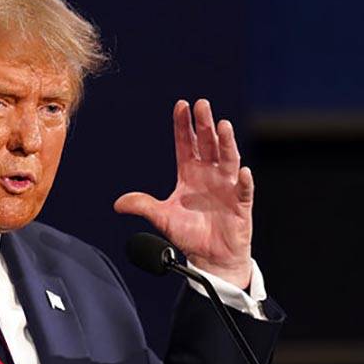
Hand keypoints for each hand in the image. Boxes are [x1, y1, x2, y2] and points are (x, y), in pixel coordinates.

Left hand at [114, 99, 253, 287]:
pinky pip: (244, 190)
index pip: (187, 143)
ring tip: (223, 126)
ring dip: (226, 143)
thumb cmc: (190, 235)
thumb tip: (118, 203)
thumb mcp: (162, 218)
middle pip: (208, 144)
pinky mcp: (240, 204)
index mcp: (190, 173)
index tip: (181, 105)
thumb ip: (143, 206)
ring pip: (228, 159)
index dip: (183, 125)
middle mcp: (210, 175)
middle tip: (202, 104)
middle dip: (205, 124)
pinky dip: (244, 181)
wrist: (211, 258)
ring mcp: (227, 187)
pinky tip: (242, 172)